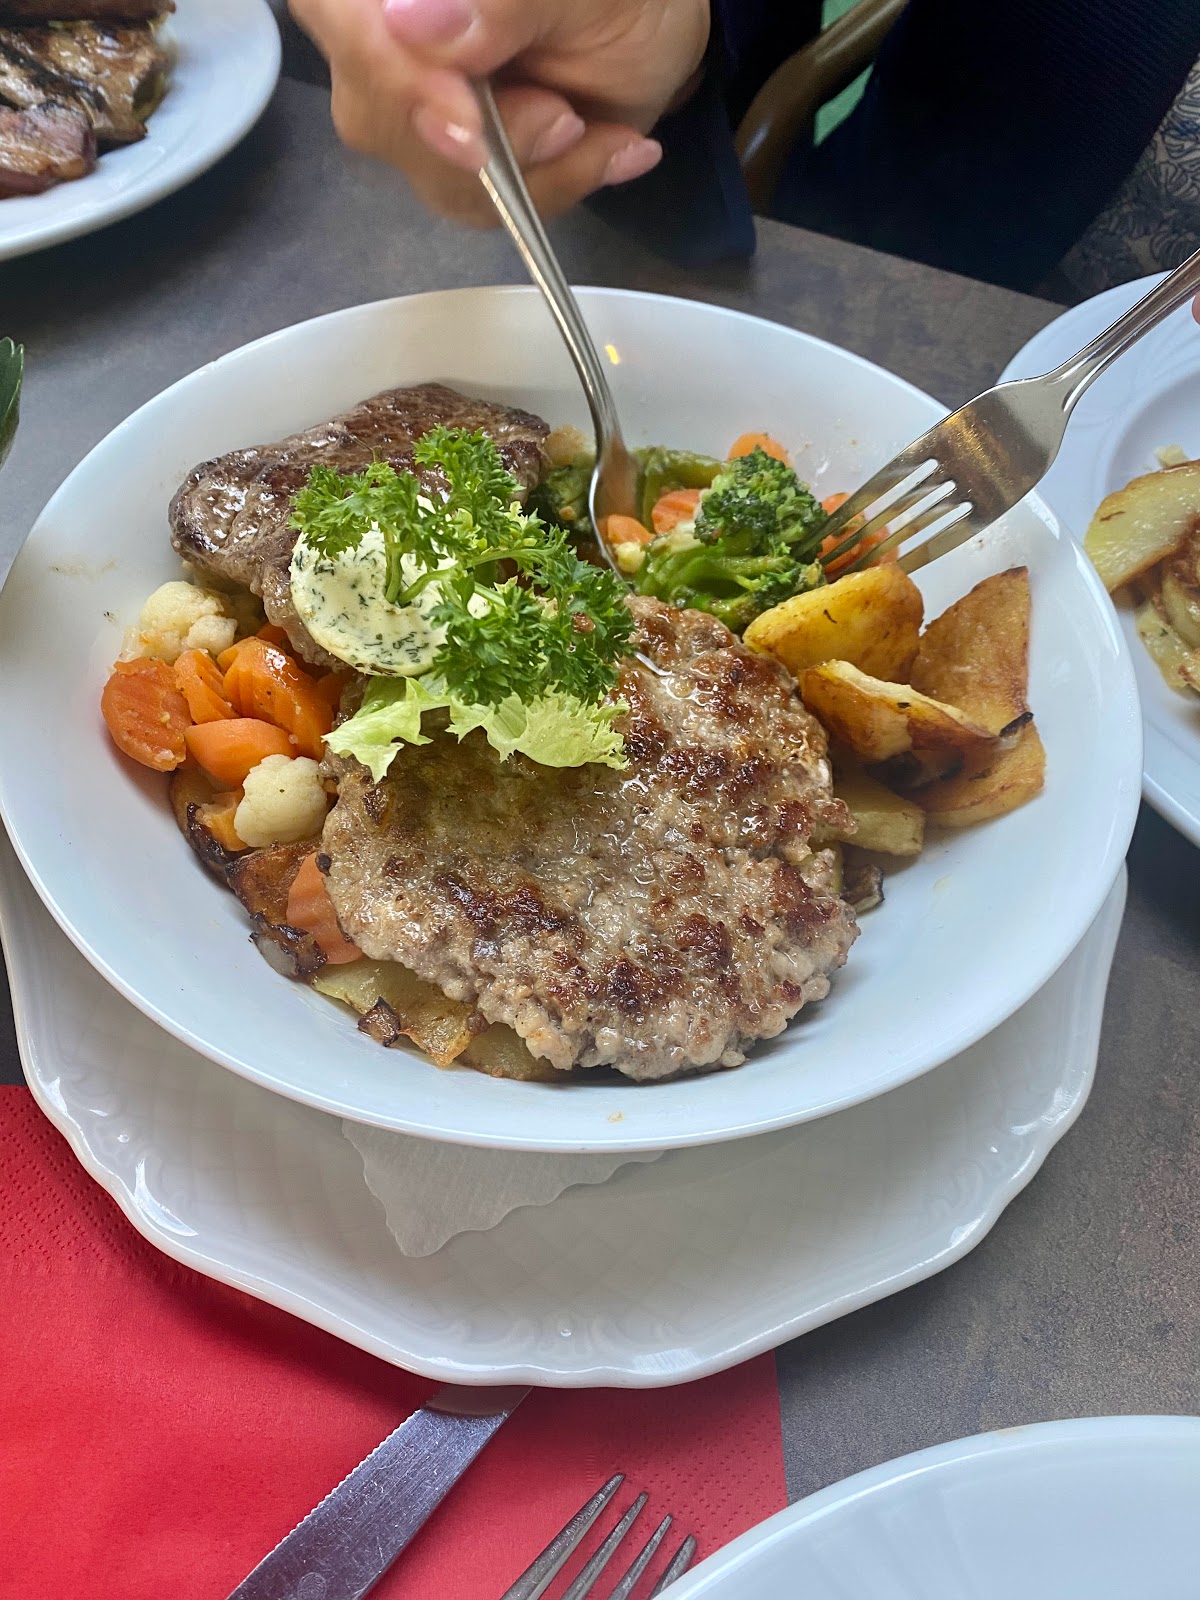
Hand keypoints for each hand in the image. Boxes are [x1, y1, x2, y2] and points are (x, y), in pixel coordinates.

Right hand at [290, 0, 709, 224]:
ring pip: (436, 175)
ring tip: (594, 130)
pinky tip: (601, 147)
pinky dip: (552, 186)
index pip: (338, 18)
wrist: (652, 23)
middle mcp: (381, 40)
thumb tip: (410, 24)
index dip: (390, 78)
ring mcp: (413, 107)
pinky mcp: (452, 160)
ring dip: (532, 171)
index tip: (468, 126)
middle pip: (380, 116)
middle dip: (487, 138)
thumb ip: (500, 2)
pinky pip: (480, 204)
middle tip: (566, 120)